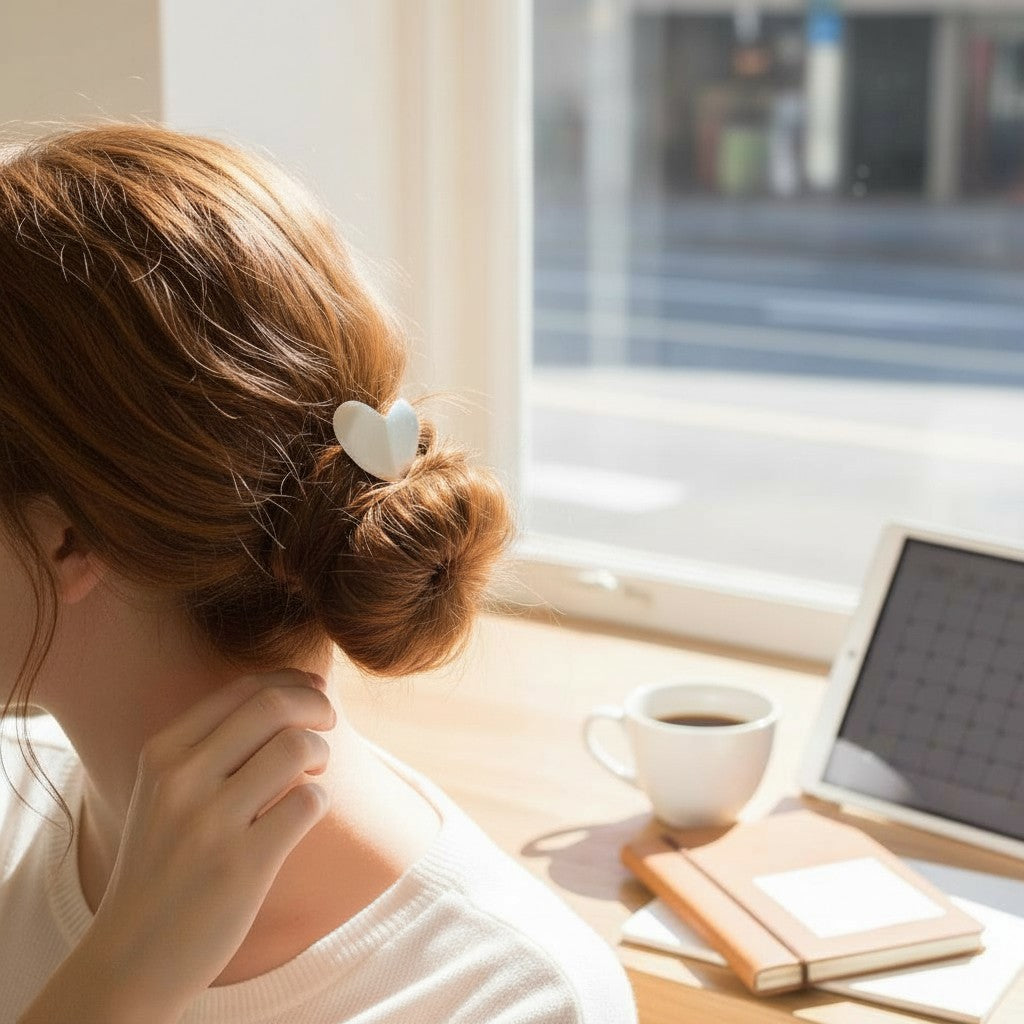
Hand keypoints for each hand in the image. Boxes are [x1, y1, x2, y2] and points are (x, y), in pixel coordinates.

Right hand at [19, 669, 334, 1023]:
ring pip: (297, 748)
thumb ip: (214, 743)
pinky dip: (317, 800)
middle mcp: (180, 780)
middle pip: (274, 706)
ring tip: (313, 772)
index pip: (244, 688)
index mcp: (162, 752)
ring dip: (320, 752)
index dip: (291, 682)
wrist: (130, 956)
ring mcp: (209, 822)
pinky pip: (308, 802)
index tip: (315, 692)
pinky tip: (302, 814)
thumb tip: (293, 692)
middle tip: (328, 723)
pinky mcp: (242, 864)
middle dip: (317, 706)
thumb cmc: (164, 862)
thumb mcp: (166, 790)